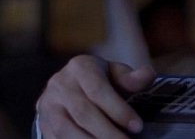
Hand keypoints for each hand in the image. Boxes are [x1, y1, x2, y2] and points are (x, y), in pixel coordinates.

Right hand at [36, 55, 155, 137]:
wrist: (69, 87)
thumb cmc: (102, 80)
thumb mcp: (117, 73)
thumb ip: (132, 77)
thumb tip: (148, 75)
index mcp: (80, 67)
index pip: (98, 90)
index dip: (118, 110)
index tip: (137, 126)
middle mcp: (59, 85)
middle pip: (84, 113)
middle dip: (108, 132)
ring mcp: (48, 106)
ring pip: (66, 130)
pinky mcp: (43, 124)